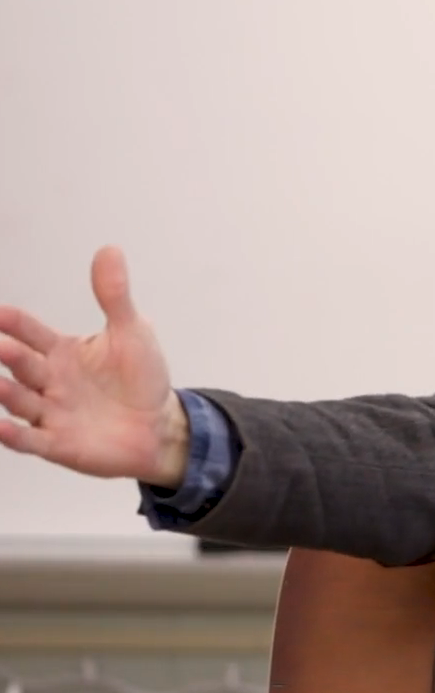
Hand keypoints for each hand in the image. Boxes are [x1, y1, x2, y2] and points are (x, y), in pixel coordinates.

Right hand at [0, 246, 188, 486]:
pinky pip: (30, 440)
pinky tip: (1, 427)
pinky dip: (13, 435)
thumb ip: (115, 296)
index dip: (12, 322)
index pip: (29, 331)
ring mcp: (50, 412)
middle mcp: (48, 380)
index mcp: (61, 351)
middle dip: (7, 354)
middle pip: (20, 364)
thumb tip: (109, 250)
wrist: (160, 427)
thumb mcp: (132, 333)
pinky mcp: (57, 443)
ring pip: (18, 400)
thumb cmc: (141, 378)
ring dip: (5, 392)